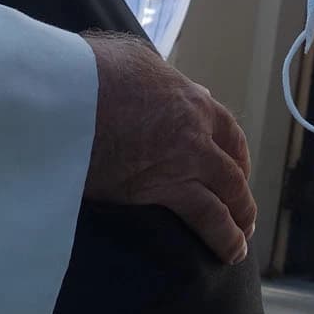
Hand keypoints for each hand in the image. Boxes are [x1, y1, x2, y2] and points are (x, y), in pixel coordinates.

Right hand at [82, 32, 254, 263]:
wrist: (70, 93)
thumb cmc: (90, 72)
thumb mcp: (131, 60)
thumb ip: (151, 75)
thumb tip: (152, 78)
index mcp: (188, 97)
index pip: (225, 128)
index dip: (236, 153)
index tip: (237, 168)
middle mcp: (195, 127)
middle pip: (232, 164)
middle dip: (240, 192)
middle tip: (243, 212)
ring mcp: (184, 157)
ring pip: (227, 193)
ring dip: (238, 219)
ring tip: (240, 243)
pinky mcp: (164, 186)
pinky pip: (207, 215)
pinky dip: (223, 235)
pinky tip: (230, 253)